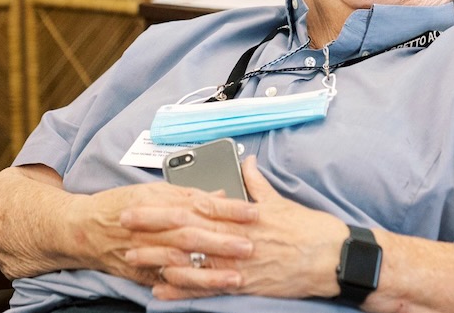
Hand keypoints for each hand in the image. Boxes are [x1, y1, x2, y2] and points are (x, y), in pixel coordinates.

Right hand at [71, 182, 256, 286]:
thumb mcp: (156, 189)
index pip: (203, 204)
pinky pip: (166, 280)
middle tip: (251, 245)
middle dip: (224, 241)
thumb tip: (222, 194)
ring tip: (235, 276)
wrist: (83, 228)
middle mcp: (156, 225)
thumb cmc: (122, 204)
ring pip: (182, 261)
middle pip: (195, 233)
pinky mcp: (141, 270)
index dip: (229, 209)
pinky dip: (186, 287)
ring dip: (209, 270)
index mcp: (163, 200)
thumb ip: (191, 193)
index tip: (253, 212)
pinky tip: (205, 291)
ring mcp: (147, 250)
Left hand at [129, 156, 347, 300]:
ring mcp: (236, 264)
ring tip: (132, 257)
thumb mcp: (281, 201)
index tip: (139, 201)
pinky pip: (208, 290)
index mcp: (241, 215)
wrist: (331, 258)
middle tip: (122, 224)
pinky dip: (183, 292)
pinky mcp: (244, 286)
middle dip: (151, 228)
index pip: (194, 208)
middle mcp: (234, 239)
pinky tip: (161, 292)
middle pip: (185, 233)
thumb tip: (246, 161)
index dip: (164, 206)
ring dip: (159, 260)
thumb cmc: (308, 228)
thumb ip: (258, 183)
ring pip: (191, 262)